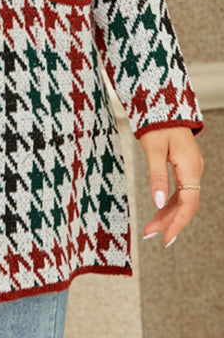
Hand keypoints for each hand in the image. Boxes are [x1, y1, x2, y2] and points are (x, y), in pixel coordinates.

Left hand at [139, 126, 203, 247]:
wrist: (162, 106)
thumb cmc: (156, 124)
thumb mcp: (153, 150)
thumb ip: (157, 176)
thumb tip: (157, 202)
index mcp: (190, 167)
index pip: (188, 204)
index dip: (177, 223)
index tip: (166, 239)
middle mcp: (195, 170)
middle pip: (186, 205)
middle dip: (170, 221)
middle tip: (150, 234)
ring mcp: (192, 168)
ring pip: (183, 199)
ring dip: (168, 213)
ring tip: (151, 226)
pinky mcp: (185, 166)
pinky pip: (181, 190)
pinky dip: (170, 202)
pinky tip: (159, 210)